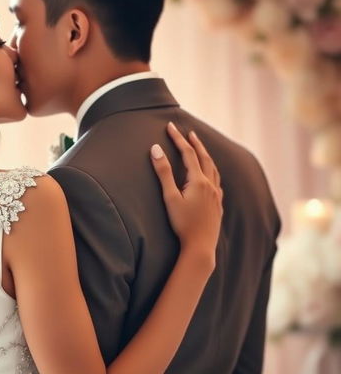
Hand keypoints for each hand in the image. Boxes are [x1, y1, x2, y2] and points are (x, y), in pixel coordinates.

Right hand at [150, 122, 222, 263]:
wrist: (200, 247)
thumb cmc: (182, 224)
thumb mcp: (169, 197)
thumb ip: (163, 172)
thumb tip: (155, 149)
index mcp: (198, 181)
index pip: (188, 153)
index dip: (178, 139)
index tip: (170, 126)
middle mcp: (210, 185)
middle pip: (204, 158)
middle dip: (195, 143)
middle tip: (189, 132)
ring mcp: (216, 195)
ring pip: (213, 169)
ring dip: (206, 156)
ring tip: (200, 149)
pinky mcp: (218, 205)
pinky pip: (217, 182)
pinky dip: (212, 172)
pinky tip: (210, 176)